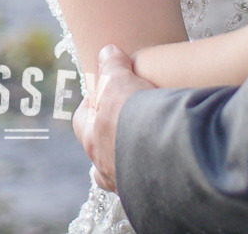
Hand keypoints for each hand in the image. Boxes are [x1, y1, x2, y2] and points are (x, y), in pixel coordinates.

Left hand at [72, 44, 153, 191]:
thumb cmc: (134, 117)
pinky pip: (144, 186)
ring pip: (119, 173)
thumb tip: (107, 52)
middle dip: (107, 137)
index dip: (91, 105)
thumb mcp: (120, 81)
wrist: (165, 153)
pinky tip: (161, 165)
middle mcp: (105, 166)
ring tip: (144, 146)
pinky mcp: (149, 195)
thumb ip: (112, 65)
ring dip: (127, 160)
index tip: (103, 94)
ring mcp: (127, 184)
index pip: (82, 121)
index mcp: (93, 140)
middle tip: (124, 122)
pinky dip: (150, 176)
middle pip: (98, 151)